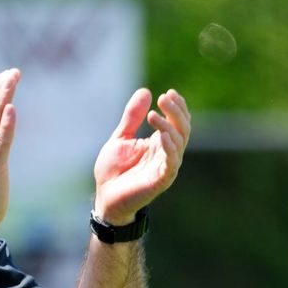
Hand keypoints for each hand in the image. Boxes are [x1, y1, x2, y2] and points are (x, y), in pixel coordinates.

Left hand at [93, 88, 190, 224]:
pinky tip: (161, 135)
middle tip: (164, 98)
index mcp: (159, 143)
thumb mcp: (121, 137)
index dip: (177, 107)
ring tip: (154, 115)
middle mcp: (167, 153)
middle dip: (176, 112)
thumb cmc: (113, 170)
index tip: (169, 93)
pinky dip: (169, 147)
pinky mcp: (161, 180)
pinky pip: (172, 162)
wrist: (104, 196)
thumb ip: (132, 117)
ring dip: (169, 126)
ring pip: (179, 143)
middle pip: (182, 129)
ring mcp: (165, 167)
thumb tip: (146, 91)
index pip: (177, 122)